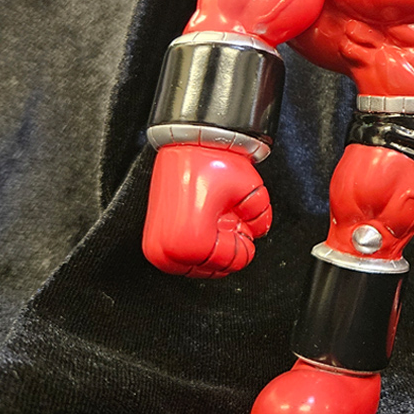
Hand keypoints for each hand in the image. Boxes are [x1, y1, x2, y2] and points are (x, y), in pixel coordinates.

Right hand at [143, 144, 271, 277]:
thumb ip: (261, 216)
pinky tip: (203, 221)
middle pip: (215, 269)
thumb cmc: (210, 161)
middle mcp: (167, 252)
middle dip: (229, 244)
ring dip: (214, 247)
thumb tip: (258, 232)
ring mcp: (156, 250)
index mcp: (190, 243)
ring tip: (215, 216)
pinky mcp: (151, 243)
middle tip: (229, 217)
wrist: (183, 144)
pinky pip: (183, 260)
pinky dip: (199, 247)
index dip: (246, 242)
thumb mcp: (249, 188)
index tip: (243, 225)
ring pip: (198, 267)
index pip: (234, 262)